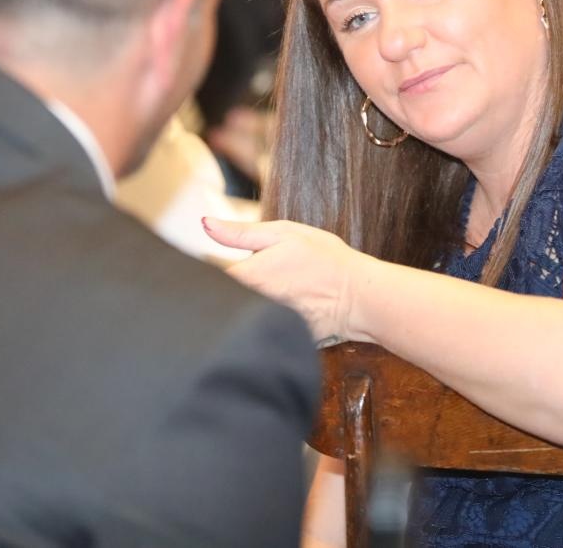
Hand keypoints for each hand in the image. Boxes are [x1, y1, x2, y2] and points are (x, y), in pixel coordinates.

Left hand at [203, 218, 365, 342]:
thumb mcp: (284, 234)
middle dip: (219, 287)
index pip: (206, 276)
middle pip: (218, 297)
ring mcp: (261, 325)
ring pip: (234, 313)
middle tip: (244, 274)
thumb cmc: (325, 261)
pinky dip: (255, 321)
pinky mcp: (275, 339)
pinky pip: (254, 329)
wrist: (360, 298)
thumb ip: (242, 233)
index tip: (208, 259)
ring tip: (270, 290)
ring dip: (237, 304)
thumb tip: (205, 223)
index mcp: (246, 277)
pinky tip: (275, 310)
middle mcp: (248, 306)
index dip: (203, 267)